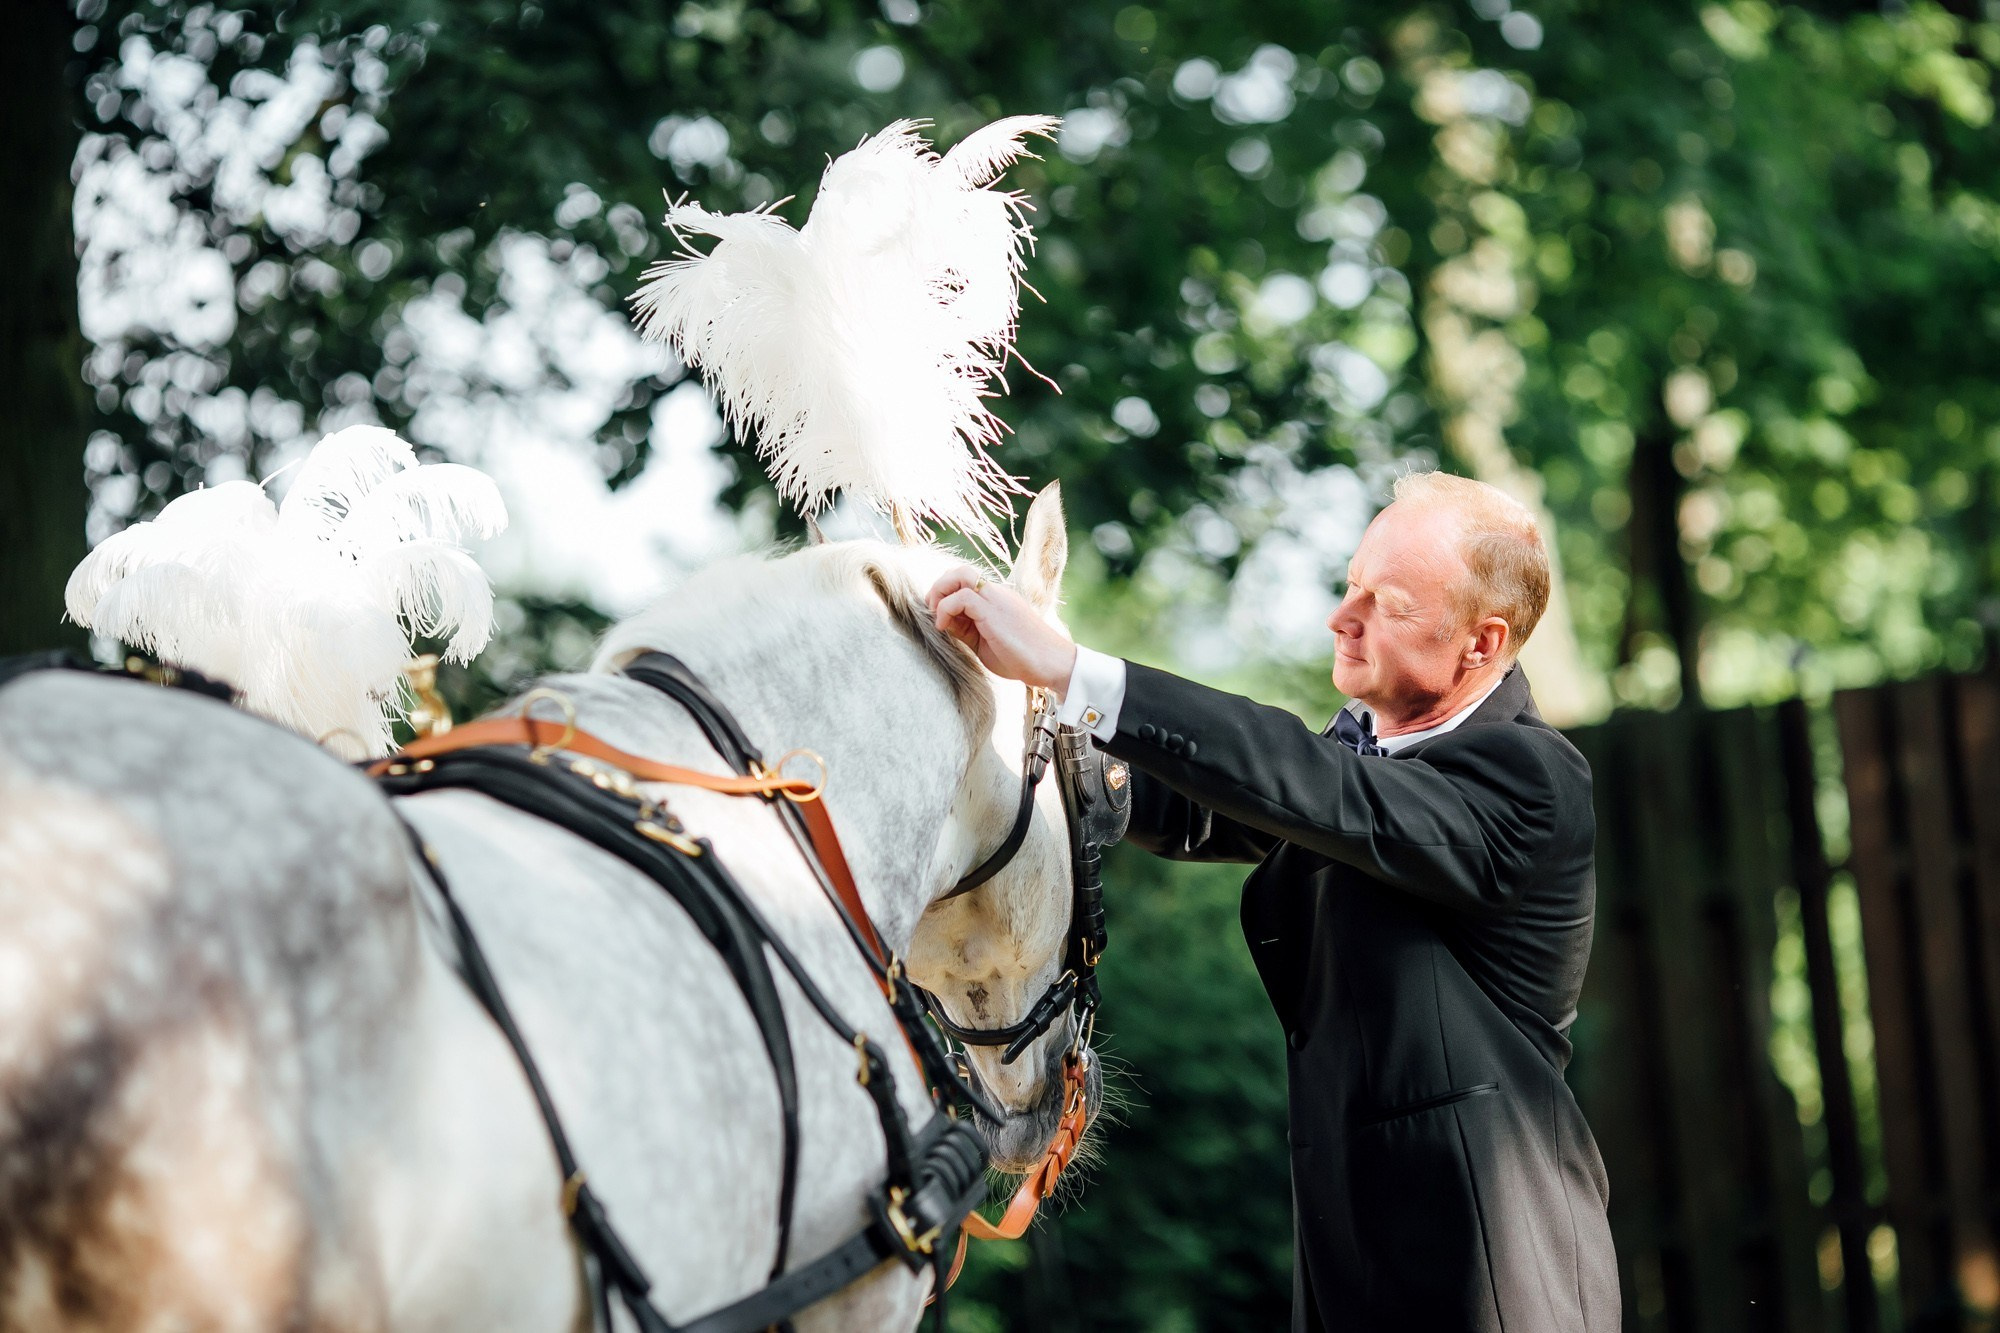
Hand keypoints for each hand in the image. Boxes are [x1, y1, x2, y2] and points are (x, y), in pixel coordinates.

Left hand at [927, 566, 1078, 694]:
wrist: (1052, 664)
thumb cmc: (1024, 659)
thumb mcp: (986, 643)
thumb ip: (966, 630)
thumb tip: (943, 624)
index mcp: (996, 600)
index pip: (964, 583)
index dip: (945, 596)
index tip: (940, 621)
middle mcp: (996, 593)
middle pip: (960, 571)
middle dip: (939, 587)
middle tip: (932, 612)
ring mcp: (996, 599)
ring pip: (959, 574)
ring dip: (940, 593)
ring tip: (937, 618)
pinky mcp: (993, 611)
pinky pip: (962, 597)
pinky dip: (945, 609)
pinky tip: (944, 628)